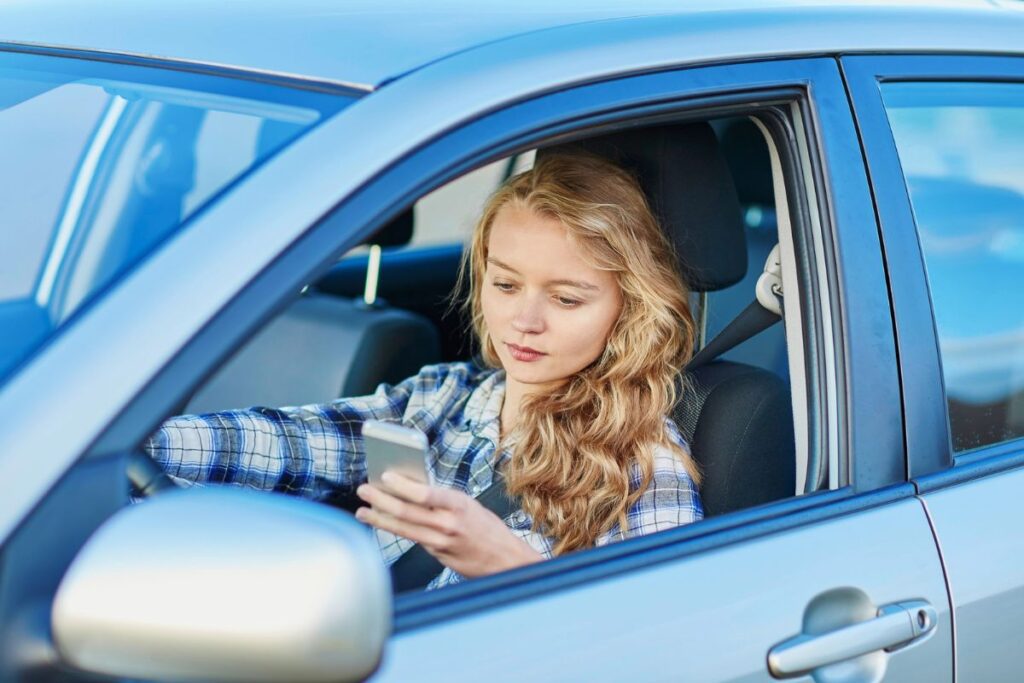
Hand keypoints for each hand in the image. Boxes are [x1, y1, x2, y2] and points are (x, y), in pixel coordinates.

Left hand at [355, 472, 542, 578]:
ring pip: (404, 529)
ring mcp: (441, 543)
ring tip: (363, 512)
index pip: (425, 494)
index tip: (385, 476)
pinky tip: (383, 523)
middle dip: (381, 500)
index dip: (402, 485)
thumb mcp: (469, 505)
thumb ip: (442, 499)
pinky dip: (396, 529)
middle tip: (364, 490)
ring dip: (379, 519)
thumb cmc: (487, 528)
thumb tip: (411, 488)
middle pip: (407, 512)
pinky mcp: (437, 556)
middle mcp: (448, 525)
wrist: (505, 560)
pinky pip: (413, 539)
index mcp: (458, 505)